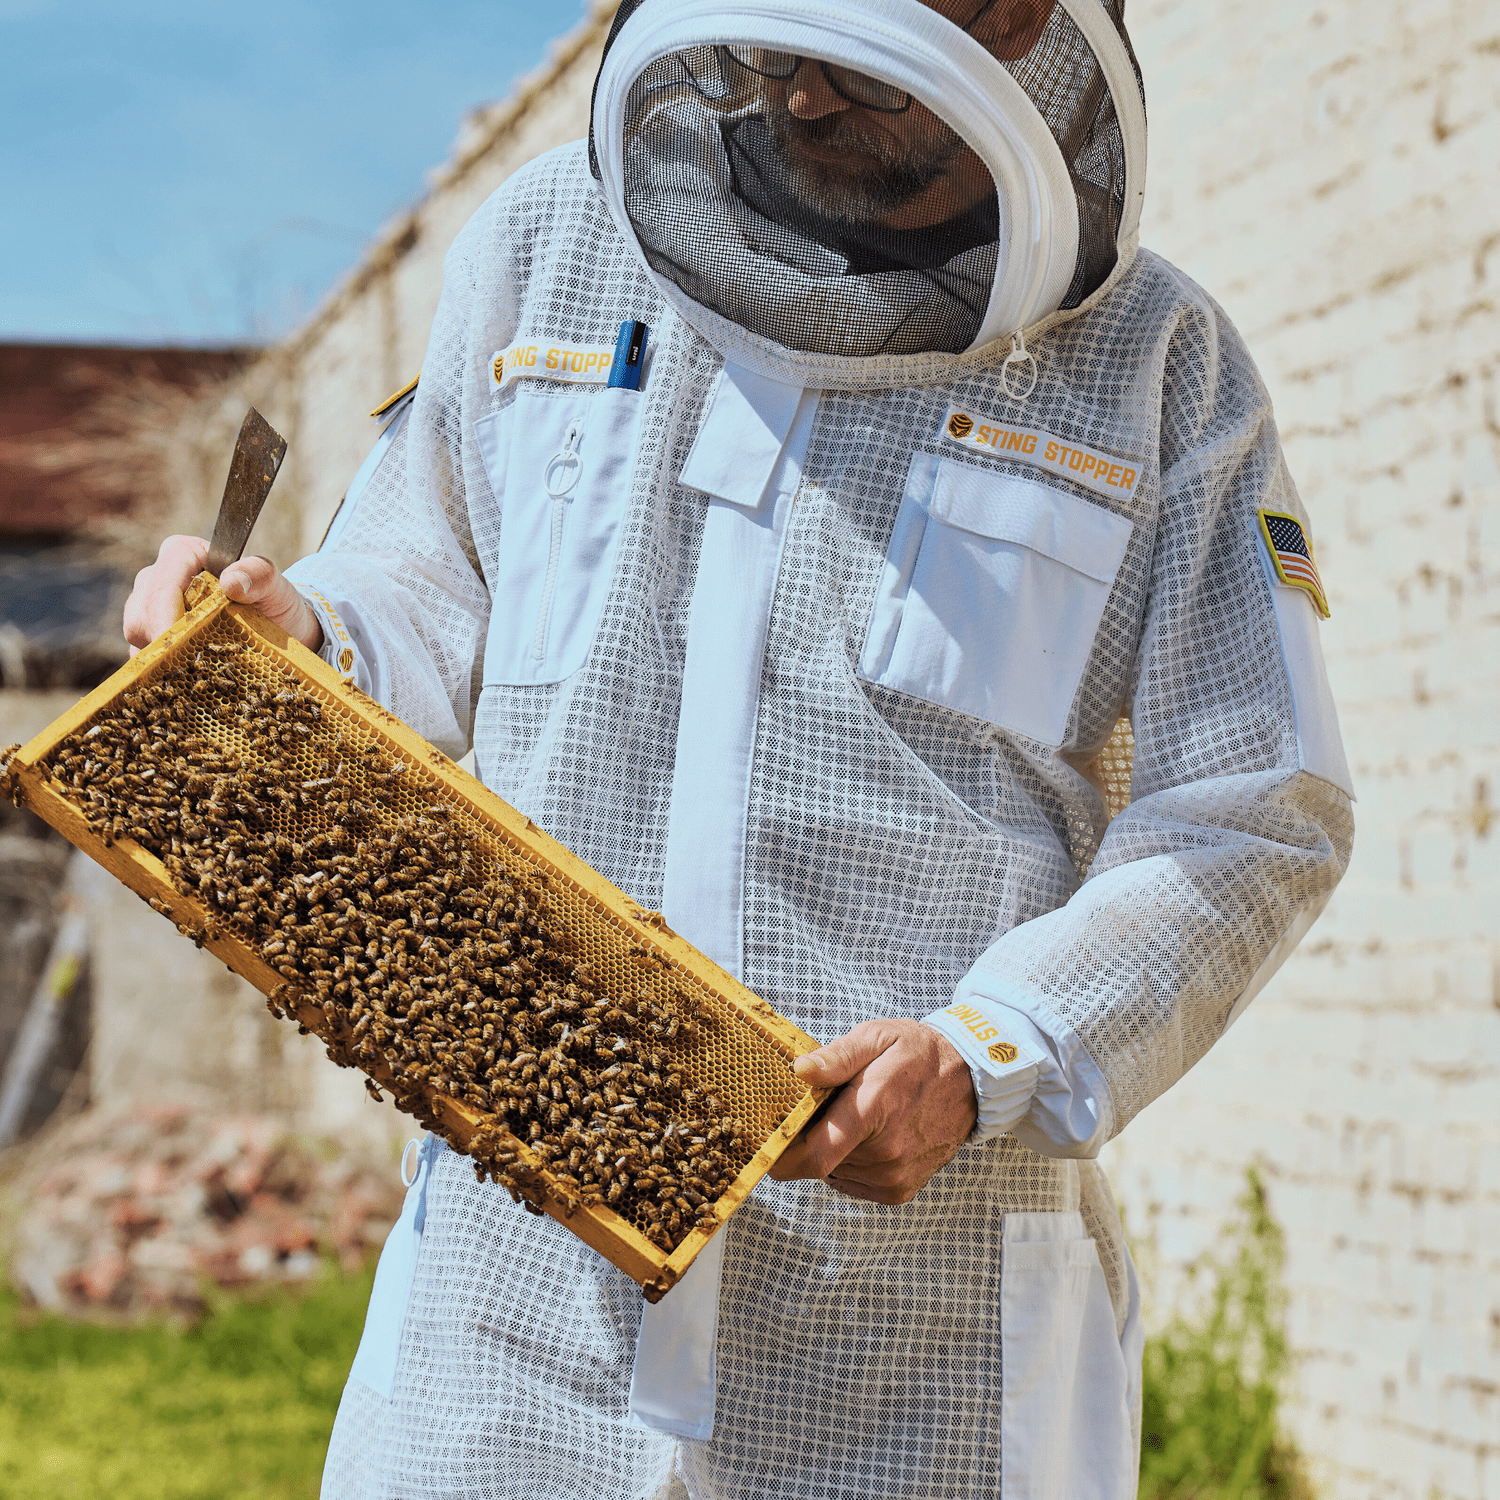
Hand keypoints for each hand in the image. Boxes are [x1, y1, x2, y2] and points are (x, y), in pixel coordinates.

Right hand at [123, 535, 322, 654]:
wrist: (279, 630)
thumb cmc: (274, 603)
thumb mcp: (275, 587)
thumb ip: (259, 575)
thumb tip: (231, 581)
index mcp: (182, 554)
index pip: (162, 583)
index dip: (164, 616)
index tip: (178, 643)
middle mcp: (157, 577)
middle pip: (141, 611)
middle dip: (162, 641)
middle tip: (188, 665)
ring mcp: (148, 607)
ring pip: (136, 634)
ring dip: (161, 657)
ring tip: (193, 670)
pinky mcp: (149, 634)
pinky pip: (141, 653)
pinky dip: (160, 668)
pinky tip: (184, 677)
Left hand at [769, 1018, 976, 1204]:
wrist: (971, 1079)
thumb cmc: (920, 1053)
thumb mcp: (877, 1037)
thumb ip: (837, 1056)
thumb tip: (800, 1070)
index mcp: (873, 1111)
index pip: (812, 1155)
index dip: (780, 1157)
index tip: (766, 1143)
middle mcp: (885, 1152)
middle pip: (818, 1160)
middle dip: (811, 1136)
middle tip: (827, 1105)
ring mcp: (895, 1176)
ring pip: (834, 1171)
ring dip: (834, 1148)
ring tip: (857, 1115)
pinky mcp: (901, 1190)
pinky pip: (854, 1181)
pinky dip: (851, 1161)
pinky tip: (870, 1134)